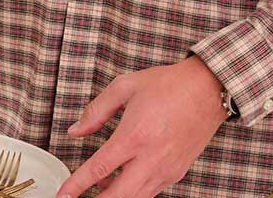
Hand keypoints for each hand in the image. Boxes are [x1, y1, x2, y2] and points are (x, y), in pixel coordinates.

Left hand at [56, 56, 228, 197]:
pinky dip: (132, 193)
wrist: (209, 90)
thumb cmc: (169, 85)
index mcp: (134, 136)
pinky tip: (119, 184)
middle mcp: (152, 158)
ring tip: (96, 192)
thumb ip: (95, 111)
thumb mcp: (124, 88)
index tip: (63, 195)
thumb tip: (75, 130)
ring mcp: (167, 169)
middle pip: (119, 195)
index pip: (99, 169)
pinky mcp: (177, 172)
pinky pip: (151, 192)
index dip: (77, 185)